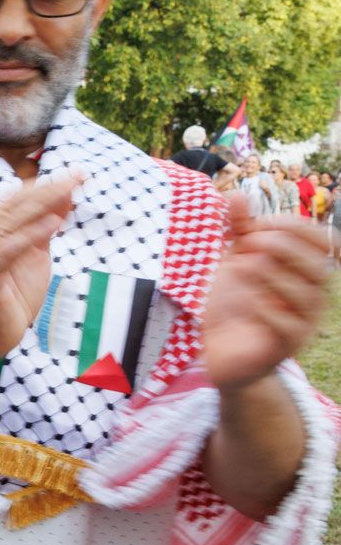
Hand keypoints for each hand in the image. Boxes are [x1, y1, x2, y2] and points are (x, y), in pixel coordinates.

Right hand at [0, 173, 80, 362]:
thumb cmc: (12, 295)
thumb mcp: (35, 255)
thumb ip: (44, 227)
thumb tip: (65, 196)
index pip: (18, 199)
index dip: (47, 185)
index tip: (77, 174)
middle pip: (15, 206)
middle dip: (49, 189)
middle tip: (78, 176)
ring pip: (10, 223)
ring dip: (42, 206)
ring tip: (69, 192)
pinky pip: (7, 251)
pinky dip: (29, 235)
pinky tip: (53, 223)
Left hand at [202, 193, 331, 391]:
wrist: (221, 350)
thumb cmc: (233, 302)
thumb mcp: (234, 261)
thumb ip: (239, 230)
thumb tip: (236, 194)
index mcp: (305, 269)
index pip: (322, 241)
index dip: (294, 226)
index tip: (255, 225)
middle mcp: (312, 294)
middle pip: (318, 265)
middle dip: (283, 247)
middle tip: (250, 244)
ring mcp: (303, 320)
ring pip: (306, 293)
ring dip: (271, 274)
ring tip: (242, 267)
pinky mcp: (287, 345)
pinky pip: (288, 325)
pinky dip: (265, 308)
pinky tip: (245, 301)